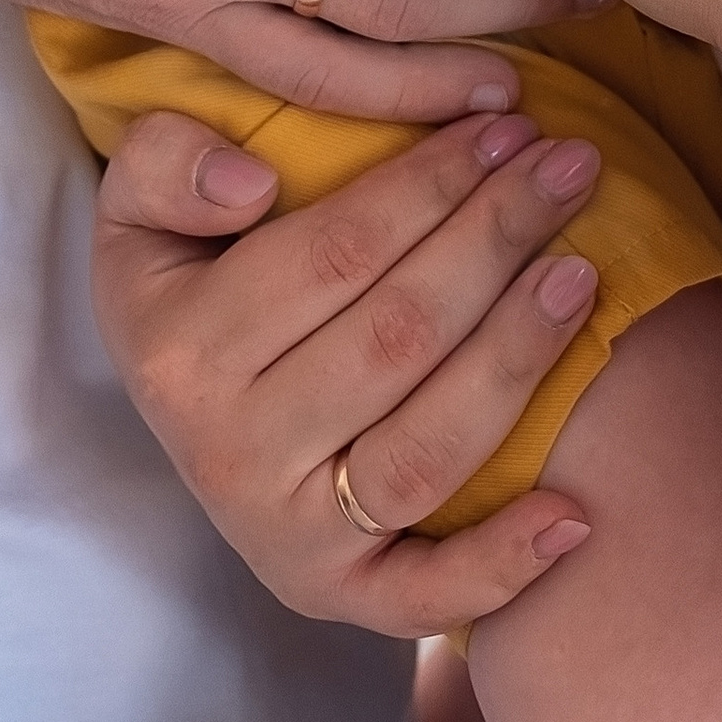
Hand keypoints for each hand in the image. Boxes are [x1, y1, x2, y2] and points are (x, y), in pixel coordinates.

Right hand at [93, 101, 608, 631]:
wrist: (184, 416)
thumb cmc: (188, 283)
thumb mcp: (139, 208)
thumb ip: (164, 164)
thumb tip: (250, 183)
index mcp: (180, 352)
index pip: (337, 253)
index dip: (432, 182)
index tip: (506, 124)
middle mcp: (231, 454)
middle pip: (398, 338)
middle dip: (496, 238)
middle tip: (571, 165)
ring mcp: (286, 536)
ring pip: (426, 450)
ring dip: (517, 357)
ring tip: (583, 272)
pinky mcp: (334, 597)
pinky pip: (424, 597)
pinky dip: (503, 566)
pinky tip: (576, 517)